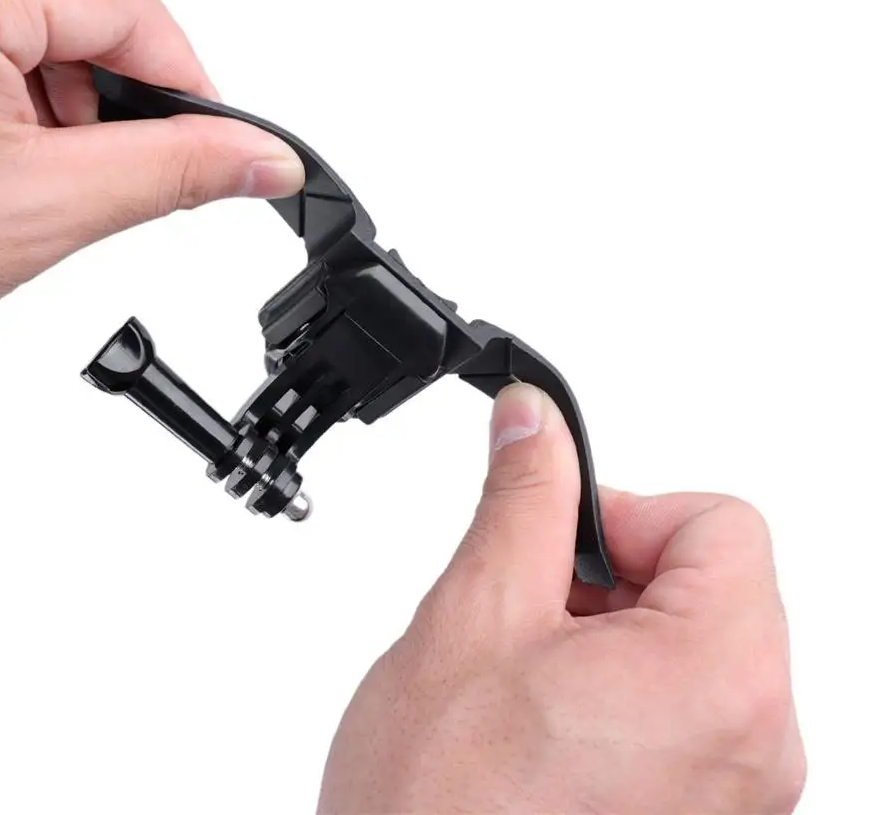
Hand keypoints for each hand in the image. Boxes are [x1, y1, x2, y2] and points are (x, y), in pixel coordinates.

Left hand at [0, 0, 303, 375]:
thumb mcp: (41, 213)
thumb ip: (173, 172)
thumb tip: (263, 158)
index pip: (123, 1)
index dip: (184, 78)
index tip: (214, 137)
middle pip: (76, 0)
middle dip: (113, 92)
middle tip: (108, 172)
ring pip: (29, 10)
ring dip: (59, 91)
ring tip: (26, 169)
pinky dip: (8, 81)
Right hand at [318, 384, 805, 813]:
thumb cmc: (440, 807)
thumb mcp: (477, 611)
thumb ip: (524, 496)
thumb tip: (534, 420)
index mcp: (720, 678)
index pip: (722, 523)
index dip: (630, 513)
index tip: (563, 544)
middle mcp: (757, 747)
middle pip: (712, 585)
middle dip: (613, 579)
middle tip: (531, 614)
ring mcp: (737, 795)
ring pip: (692, 647)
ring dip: (608, 636)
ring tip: (528, 679)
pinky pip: (686, 714)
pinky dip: (619, 692)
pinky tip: (546, 725)